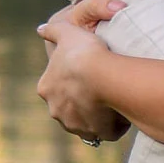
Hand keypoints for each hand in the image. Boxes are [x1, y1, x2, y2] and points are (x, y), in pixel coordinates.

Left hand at [37, 0, 131, 142]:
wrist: (103, 75)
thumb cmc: (85, 52)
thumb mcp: (67, 33)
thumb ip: (54, 30)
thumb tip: (41, 29)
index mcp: (47, 87)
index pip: (59, 85)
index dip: (74, 78)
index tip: (89, 71)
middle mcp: (56, 109)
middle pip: (70, 106)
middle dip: (83, 100)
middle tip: (102, 86)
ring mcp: (74, 124)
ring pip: (86, 120)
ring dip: (97, 114)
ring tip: (115, 99)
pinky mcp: (94, 133)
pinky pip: (104, 131)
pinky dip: (112, 126)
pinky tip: (122, 112)